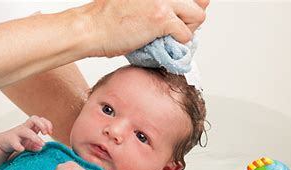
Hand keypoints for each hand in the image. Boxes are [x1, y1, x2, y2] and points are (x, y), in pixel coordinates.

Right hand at [0, 115, 52, 153]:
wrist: (2, 144)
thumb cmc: (18, 142)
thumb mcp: (29, 144)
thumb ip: (35, 145)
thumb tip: (41, 147)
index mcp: (30, 127)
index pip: (40, 119)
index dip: (47, 123)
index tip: (50, 132)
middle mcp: (24, 128)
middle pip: (34, 119)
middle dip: (42, 125)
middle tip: (45, 134)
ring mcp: (17, 133)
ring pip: (26, 131)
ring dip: (35, 137)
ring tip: (42, 144)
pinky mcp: (10, 140)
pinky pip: (14, 142)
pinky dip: (18, 146)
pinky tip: (22, 149)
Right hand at [82, 0, 208, 56]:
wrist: (90, 29)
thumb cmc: (106, 19)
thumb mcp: (136, 2)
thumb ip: (157, 3)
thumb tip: (178, 13)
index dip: (189, 7)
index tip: (181, 17)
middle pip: (200, 2)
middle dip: (190, 18)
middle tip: (173, 30)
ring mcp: (164, 1)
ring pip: (198, 16)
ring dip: (186, 31)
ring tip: (166, 38)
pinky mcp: (162, 18)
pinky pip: (186, 35)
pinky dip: (176, 44)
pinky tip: (160, 44)